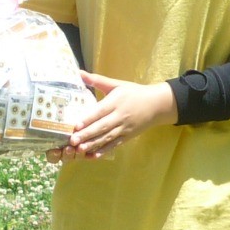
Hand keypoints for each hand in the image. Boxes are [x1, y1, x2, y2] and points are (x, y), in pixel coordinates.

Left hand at [62, 72, 176, 159]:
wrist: (157, 105)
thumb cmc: (134, 92)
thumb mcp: (117, 84)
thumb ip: (98, 80)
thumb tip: (79, 72)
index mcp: (116, 102)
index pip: (100, 111)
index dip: (88, 119)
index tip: (76, 126)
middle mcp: (120, 116)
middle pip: (102, 126)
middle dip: (87, 135)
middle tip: (72, 141)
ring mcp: (124, 128)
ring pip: (107, 137)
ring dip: (93, 144)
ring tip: (80, 150)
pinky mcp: (127, 137)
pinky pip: (115, 145)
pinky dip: (105, 151)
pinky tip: (94, 156)